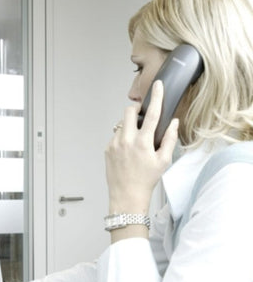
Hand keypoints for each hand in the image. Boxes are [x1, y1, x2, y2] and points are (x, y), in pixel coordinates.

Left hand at [105, 80, 178, 213]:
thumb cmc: (145, 180)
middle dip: (136, 110)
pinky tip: (127, 151)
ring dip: (129, 126)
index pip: (152, 113)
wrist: (127, 195)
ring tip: (136, 141)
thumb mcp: (163, 161)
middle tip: (142, 117)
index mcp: (143, 142)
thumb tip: (173, 123)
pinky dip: (122, 138)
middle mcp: (126, 140)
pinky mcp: (107, 149)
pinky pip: (115, 136)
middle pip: (128, 111)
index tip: (158, 85)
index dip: (157, 97)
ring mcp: (114, 144)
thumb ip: (169, 139)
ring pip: (120, 124)